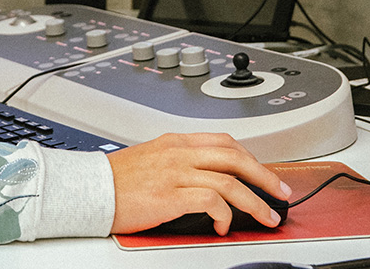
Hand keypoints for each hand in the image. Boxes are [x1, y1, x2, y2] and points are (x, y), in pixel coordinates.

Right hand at [106, 132, 292, 234]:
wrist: (88, 189)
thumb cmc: (115, 180)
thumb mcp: (150, 159)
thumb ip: (178, 163)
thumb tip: (205, 179)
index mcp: (175, 142)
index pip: (224, 142)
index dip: (251, 158)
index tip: (264, 173)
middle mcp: (179, 153)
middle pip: (235, 157)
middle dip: (265, 176)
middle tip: (280, 192)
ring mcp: (176, 173)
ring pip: (230, 181)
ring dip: (255, 201)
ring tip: (266, 217)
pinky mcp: (171, 195)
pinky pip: (211, 201)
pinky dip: (225, 215)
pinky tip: (224, 226)